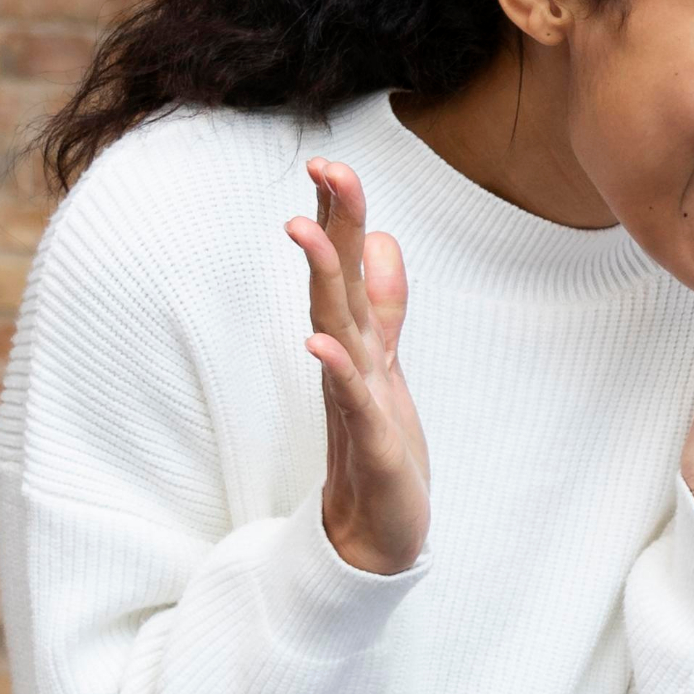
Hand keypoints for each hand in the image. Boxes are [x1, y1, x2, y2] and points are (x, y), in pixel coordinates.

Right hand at [287, 159, 427, 575]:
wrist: (378, 531)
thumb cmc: (381, 443)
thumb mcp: (389, 362)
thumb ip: (385, 303)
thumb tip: (384, 239)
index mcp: (358, 340)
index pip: (349, 267)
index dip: (343, 217)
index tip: (331, 161)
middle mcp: (349, 361)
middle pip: (338, 281)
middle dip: (333, 224)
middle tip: (324, 167)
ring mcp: (354, 398)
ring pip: (337, 329)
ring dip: (324, 280)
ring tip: (304, 231)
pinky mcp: (369, 441)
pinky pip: (351, 399)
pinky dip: (337, 371)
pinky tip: (316, 344)